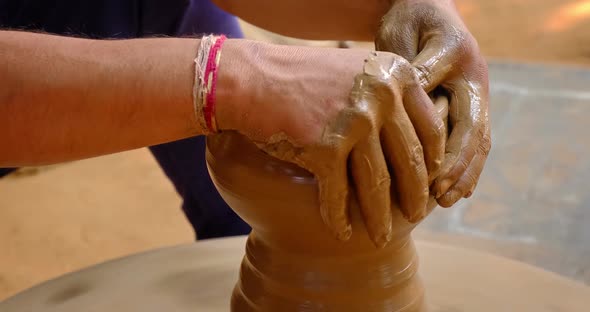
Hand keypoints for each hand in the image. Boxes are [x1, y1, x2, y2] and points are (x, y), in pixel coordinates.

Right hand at [217, 43, 444, 246]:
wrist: (250, 79)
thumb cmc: (302, 78)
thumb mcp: (357, 70)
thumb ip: (390, 95)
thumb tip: (419, 140)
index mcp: (396, 75)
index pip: (431, 128)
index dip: (435, 162)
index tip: (432, 181)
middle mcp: (381, 96)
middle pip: (411, 160)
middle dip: (416, 195)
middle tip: (417, 215)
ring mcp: (354, 122)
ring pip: (377, 183)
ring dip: (380, 217)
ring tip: (382, 237)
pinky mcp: (324, 148)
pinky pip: (337, 194)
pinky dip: (338, 218)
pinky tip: (342, 233)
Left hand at [375, 0, 490, 206]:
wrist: (420, 9)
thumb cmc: (409, 20)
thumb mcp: (407, 37)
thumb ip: (415, 71)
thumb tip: (418, 107)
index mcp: (463, 67)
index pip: (464, 119)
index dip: (452, 154)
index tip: (435, 179)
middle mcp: (473, 85)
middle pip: (475, 136)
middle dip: (458, 170)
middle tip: (440, 198)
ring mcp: (470, 97)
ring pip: (475, 142)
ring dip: (462, 173)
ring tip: (444, 201)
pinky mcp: (459, 105)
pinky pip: (465, 139)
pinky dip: (460, 165)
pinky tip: (451, 189)